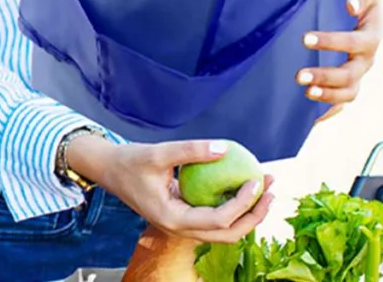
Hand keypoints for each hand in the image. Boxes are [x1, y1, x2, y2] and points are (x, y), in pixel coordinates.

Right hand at [66, 136, 273, 243]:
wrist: (110, 170)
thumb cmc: (130, 161)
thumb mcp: (159, 152)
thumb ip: (191, 150)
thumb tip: (225, 148)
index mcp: (173, 220)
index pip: (219, 220)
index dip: (243, 204)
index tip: (257, 180)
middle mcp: (180, 229)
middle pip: (228, 234)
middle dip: (255, 216)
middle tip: (272, 190)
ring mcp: (183, 226)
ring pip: (224, 231)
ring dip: (248, 213)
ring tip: (265, 187)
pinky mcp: (185, 217)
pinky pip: (215, 218)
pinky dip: (234, 207)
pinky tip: (244, 186)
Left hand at [297, 0, 382, 121]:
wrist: (369, 18)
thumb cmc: (364, 4)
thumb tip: (350, 6)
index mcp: (371, 38)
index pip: (353, 43)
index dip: (331, 42)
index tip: (305, 39)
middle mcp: (366, 61)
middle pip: (349, 74)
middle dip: (324, 76)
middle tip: (299, 76)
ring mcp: (358, 76)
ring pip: (348, 93)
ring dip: (327, 96)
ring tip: (306, 92)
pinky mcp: (349, 85)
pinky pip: (341, 104)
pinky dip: (328, 111)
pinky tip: (311, 117)